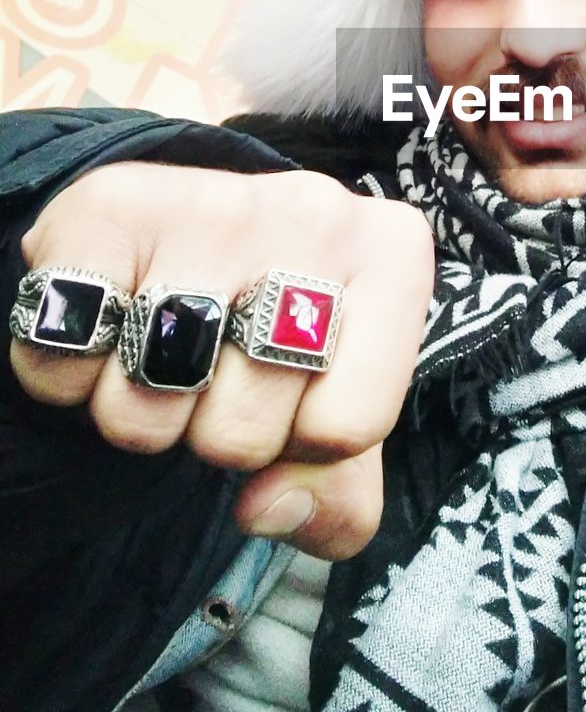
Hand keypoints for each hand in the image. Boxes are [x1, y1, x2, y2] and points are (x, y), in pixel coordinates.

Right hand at [10, 162, 433, 557]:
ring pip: (151, 401)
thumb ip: (339, 496)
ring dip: (140, 410)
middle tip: (217, 370)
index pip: (345, 430)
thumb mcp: (334, 403)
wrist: (182, 226)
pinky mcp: (110, 204)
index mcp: (394, 254)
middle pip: (243, 428)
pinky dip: (69, 375)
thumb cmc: (275, 323)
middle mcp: (316, 212)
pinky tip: (107, 326)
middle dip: (217, 429)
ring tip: (163, 348)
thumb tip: (268, 510)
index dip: (301, 445)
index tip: (290, 394)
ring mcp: (213, 202)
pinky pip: (65, 358)